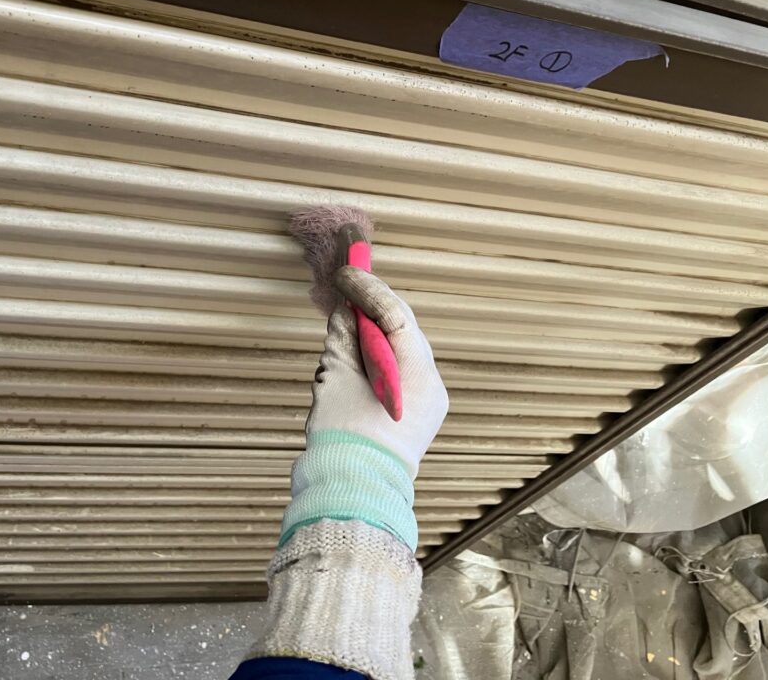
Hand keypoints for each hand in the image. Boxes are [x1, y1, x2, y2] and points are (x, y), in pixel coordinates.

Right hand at [307, 266, 448, 477]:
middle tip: (345, 285)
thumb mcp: (336, 381)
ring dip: (375, 332)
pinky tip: (358, 352)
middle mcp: (431, 385)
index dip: (367, 289)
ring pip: (401, 351)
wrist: (353, 495)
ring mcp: (428, 402)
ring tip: (348, 315)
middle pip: (403, 330)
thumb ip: (342, 340)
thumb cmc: (344, 442)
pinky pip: (400, 373)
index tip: (344, 272)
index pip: (395, 315)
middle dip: (373, 307)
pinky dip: (378, 357)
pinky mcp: (417, 414)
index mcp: (416, 375)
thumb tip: (345, 314)